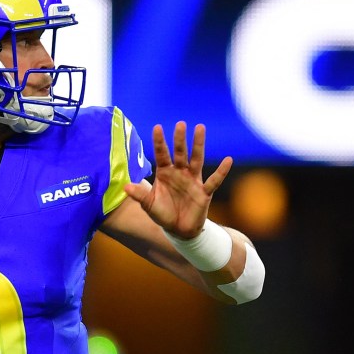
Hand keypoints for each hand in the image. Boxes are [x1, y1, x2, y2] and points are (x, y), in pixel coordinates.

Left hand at [124, 121, 231, 238]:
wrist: (178, 229)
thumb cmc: (163, 213)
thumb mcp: (148, 204)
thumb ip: (139, 195)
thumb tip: (125, 187)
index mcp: (165, 173)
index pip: (162, 154)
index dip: (159, 142)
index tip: (157, 127)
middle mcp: (180, 173)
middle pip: (180, 153)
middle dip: (180, 139)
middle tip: (180, 124)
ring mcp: (193, 180)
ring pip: (196, 159)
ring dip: (198, 145)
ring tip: (200, 128)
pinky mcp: (204, 192)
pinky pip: (214, 180)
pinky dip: (221, 171)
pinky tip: (228, 160)